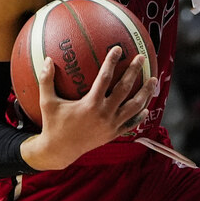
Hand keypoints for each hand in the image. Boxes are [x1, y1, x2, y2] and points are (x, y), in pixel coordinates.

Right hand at [26, 49, 156, 170]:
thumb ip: (46, 80)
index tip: (117, 48)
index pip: (104, 78)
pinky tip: (146, 106)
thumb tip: (46, 59)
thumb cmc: (53, 124)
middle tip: (141, 57)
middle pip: (124, 89)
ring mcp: (111, 125)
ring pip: (134, 107)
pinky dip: (140, 115)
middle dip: (134, 72)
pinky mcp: (113, 134)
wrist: (60, 152)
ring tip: (153, 79)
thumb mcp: (47, 102)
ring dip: (145, 92)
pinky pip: (131, 123)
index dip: (111, 62)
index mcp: (90, 104)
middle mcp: (104, 114)